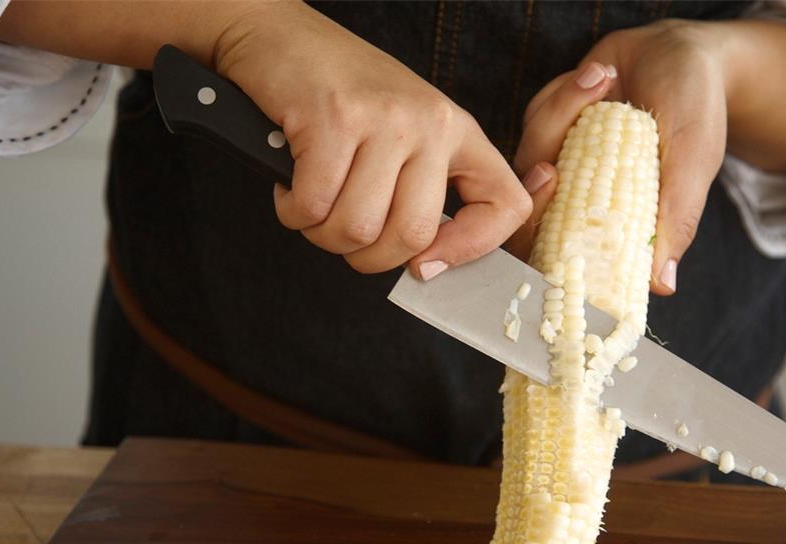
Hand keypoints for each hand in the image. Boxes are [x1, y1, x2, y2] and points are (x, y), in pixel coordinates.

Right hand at [215, 2, 531, 276]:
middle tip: (344, 236)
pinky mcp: (333, 119)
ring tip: (313, 207)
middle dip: (367, 258)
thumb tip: (427, 266)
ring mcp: (384, 119)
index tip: (426, 266)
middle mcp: (431, 123)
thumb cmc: (339, 94)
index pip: (506, 206)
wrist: (279, 34)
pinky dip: (294, 213)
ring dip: (323, 235)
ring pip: (357, 228)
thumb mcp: (404, 132)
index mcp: (457, 131)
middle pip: (412, 235)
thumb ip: (422, 189)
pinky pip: (314, 206)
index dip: (470, 251)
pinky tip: (290, 189)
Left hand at [512, 19, 785, 293]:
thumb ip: (677, 220)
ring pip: (532, 155)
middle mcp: (577, 203)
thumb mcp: (693, 162)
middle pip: (531, 210)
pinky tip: (601, 76)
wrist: (682, 52)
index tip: (554, 183)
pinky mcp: (548, 128)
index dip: (542, 239)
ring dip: (566, 111)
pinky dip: (565, 93)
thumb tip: (663, 285)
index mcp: (610, 227)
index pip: (561, 257)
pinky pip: (537, 117)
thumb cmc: (696, 111)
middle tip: (565, 138)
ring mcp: (559, 165)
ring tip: (606, 80)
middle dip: (543, 171)